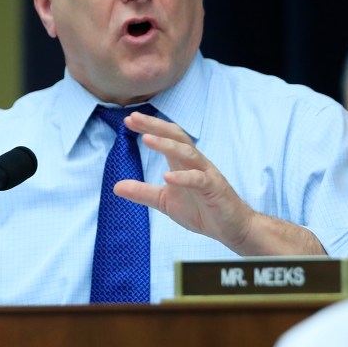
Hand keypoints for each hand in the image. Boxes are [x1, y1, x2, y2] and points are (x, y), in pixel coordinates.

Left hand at [116, 112, 325, 255]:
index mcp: (183, 162)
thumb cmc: (202, 210)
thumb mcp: (165, 201)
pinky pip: (199, 179)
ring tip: (147, 139)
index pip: (166, 137)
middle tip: (134, 118)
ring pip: (187, 152)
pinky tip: (168, 177)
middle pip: (176, 136)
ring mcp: (206, 174)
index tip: (129, 119)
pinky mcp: (214, 189)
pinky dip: (183, 177)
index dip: (149, 127)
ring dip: (167, 145)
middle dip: (155, 126)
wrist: (231, 228)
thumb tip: (116, 186)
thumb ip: (142, 192)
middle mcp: (195, 162)